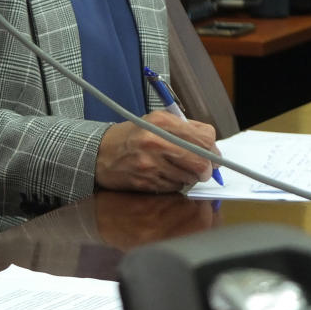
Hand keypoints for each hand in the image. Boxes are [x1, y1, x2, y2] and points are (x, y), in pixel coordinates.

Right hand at [95, 110, 218, 192]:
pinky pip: (174, 187)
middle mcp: (155, 141)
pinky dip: (174, 184)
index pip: (204, 137)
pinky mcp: (146, 181)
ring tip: (175, 169)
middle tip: (202, 169)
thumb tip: (212, 145)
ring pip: (189, 177)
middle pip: (201, 161)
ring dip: (188, 177)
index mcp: (161, 122)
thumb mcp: (155, 122)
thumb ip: (184, 129)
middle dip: (205, 168)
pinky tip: (162, 176)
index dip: (212, 148)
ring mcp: (150, 163)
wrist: (98, 153)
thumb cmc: (131, 137)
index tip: (209, 153)